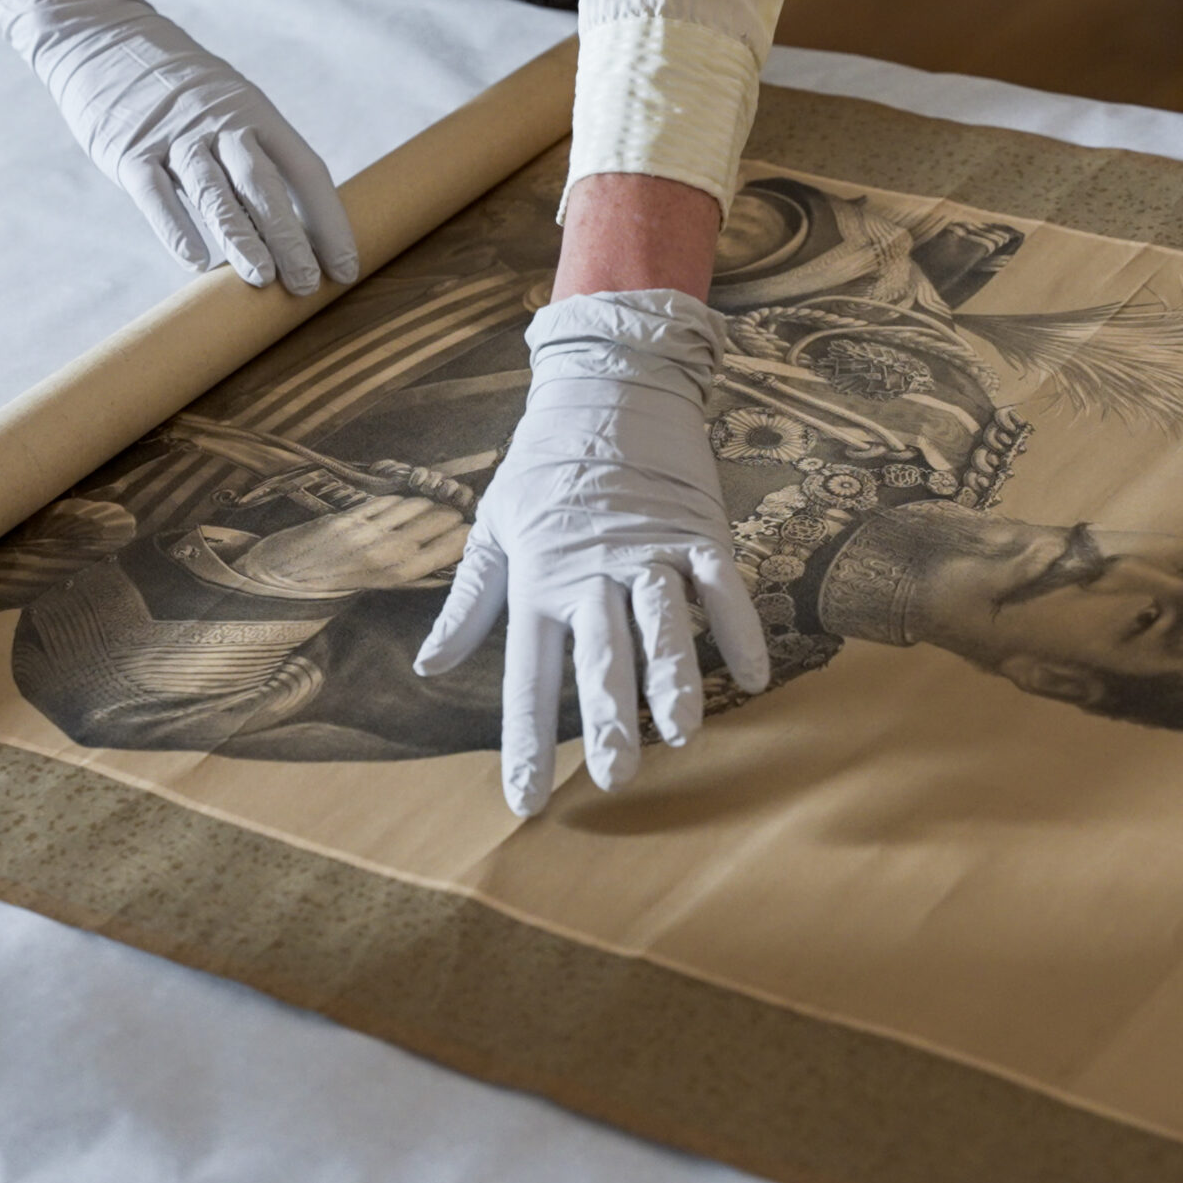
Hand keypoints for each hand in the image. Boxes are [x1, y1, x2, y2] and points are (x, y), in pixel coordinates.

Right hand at [0, 0, 357, 294]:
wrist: (99, 34)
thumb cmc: (176, 89)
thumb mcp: (226, 106)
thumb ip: (252, 156)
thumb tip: (292, 227)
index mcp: (255, 112)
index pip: (305, 169)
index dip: (329, 220)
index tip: (346, 266)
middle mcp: (220, 121)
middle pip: (265, 184)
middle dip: (291, 237)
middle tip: (308, 284)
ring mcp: (174, 135)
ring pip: (215, 191)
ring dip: (241, 237)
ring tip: (263, 278)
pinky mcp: (129, 149)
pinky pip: (156, 194)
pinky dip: (176, 228)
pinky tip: (195, 261)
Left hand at [239, 496, 469, 594]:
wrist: (280, 578)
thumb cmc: (333, 587)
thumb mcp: (378, 587)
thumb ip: (412, 567)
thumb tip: (447, 549)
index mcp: (400, 575)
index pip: (453, 545)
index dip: (469, 534)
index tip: (475, 529)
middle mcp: (389, 551)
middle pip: (441, 519)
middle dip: (453, 514)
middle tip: (456, 515)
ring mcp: (370, 529)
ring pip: (418, 504)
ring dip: (430, 503)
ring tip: (432, 507)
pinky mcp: (351, 513)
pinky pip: (390, 499)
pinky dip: (402, 499)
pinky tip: (403, 504)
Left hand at [413, 290, 769, 815]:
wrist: (609, 382)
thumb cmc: (544, 462)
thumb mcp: (492, 527)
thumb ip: (468, 602)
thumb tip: (428, 665)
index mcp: (538, 579)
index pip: (527, 677)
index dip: (524, 741)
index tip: (525, 801)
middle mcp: (592, 572)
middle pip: (601, 655)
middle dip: (608, 717)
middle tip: (614, 774)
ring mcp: (650, 550)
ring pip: (663, 623)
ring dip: (674, 678)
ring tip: (684, 732)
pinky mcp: (697, 529)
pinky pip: (723, 586)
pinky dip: (740, 629)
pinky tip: (755, 677)